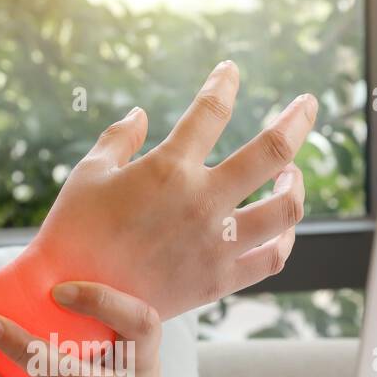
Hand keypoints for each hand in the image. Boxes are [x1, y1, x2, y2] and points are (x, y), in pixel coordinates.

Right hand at [24, 61, 316, 320]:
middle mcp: (202, 203)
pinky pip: (271, 259)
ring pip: (284, 208)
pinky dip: (284, 240)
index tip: (229, 72)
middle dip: (297, 120)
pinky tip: (281, 227)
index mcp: (168, 169)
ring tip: (292, 173)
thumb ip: (119, 138)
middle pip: (272, 151)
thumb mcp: (87, 174)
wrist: (68, 305)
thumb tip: (142, 114)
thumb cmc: (72, 234)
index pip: (210, 111)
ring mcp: (216, 244)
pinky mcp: (218, 281)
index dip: (223, 84)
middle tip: (308, 104)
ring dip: (296, 183)